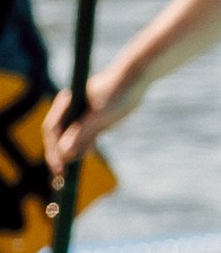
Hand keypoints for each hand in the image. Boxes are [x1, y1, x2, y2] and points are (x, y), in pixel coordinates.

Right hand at [42, 56, 140, 173]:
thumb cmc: (118, 91)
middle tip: (62, 174)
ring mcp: (81, 113)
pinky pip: (83, 135)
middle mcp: (70, 108)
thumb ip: (82, 133)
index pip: (52, 130)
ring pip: (71, 137)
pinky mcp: (93, 117)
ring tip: (72, 169)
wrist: (137, 78)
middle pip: (58, 135)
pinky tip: (87, 153)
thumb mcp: (101, 115)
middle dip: (59, 155)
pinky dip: (83, 146)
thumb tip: (63, 153)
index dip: (53, 150)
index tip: (59, 167)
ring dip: (71, 152)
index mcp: (67, 102)